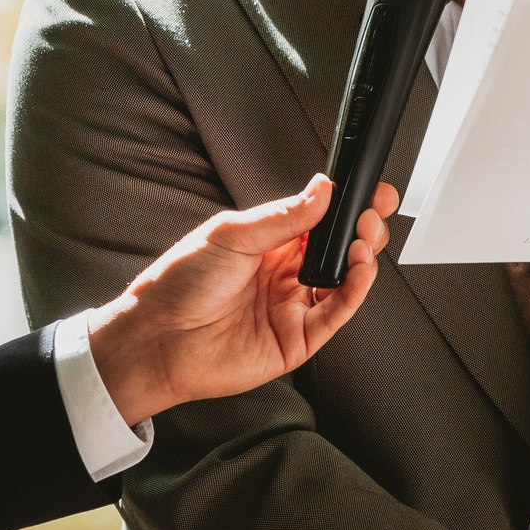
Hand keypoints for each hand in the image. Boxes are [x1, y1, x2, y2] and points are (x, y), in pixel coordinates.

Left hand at [84, 176, 397, 425]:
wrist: (158, 337)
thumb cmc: (180, 283)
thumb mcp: (232, 235)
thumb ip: (283, 216)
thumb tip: (323, 189)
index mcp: (272, 245)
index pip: (323, 221)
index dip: (349, 206)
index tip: (370, 190)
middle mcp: (288, 275)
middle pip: (342, 249)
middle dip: (364, 227)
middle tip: (370, 213)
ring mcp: (295, 307)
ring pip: (347, 280)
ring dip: (364, 256)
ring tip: (364, 239)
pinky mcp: (299, 339)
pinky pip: (337, 313)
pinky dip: (356, 290)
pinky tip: (359, 268)